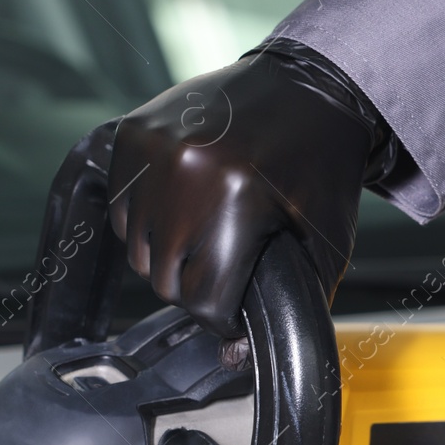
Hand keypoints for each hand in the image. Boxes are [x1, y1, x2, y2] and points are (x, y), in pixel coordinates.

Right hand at [107, 43, 388, 336]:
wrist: (309, 88)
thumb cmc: (322, 165)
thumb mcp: (325, 243)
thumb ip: (293, 306)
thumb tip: (232, 356)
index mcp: (237, 200)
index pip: (204, 301)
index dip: (224, 314)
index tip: (238, 302)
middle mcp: (187, 172)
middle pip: (165, 280)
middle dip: (196, 284)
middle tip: (227, 259)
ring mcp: (153, 148)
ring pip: (136, 249)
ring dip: (168, 253)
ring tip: (208, 228)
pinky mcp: (132, 133)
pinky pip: (120, 208)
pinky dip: (146, 219)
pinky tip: (184, 204)